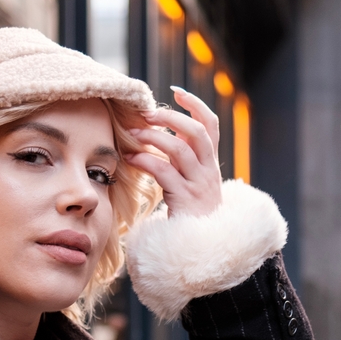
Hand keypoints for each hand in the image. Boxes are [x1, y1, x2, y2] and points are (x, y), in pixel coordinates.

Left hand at [124, 87, 222, 217]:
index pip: (211, 125)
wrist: (202, 247)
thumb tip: (159, 133)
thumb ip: (182, 160)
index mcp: (210, 163)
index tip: (176, 91)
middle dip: (170, 117)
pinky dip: (145, 161)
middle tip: (146, 113)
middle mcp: (209, 170)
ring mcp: (199, 185)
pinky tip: (130, 159)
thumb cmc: (191, 213)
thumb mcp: (192, 182)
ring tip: (133, 134)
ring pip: (180, 149)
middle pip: (197, 131)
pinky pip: (165, 173)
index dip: (196, 104)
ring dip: (153, 137)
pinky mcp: (185, 199)